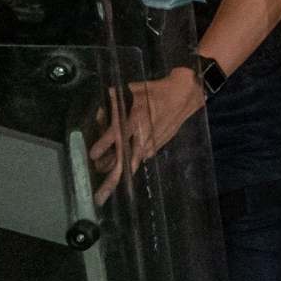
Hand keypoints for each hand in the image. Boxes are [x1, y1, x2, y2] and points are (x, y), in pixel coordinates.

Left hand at [89, 68, 205, 203]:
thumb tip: (105, 96)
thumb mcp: (138, 88)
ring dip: (120, 173)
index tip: (92, 155)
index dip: (103, 145)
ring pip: (134, 162)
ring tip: (107, 186)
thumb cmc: (161, 89)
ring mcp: (153, 142)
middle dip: (112, 179)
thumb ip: (119, 95)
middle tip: (99, 192)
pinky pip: (143, 157)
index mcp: (137, 118)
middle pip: (126, 160)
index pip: (117, 134)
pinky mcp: (159, 144)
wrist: (188, 93)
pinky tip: (125, 169)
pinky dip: (133, 163)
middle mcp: (144, 134)